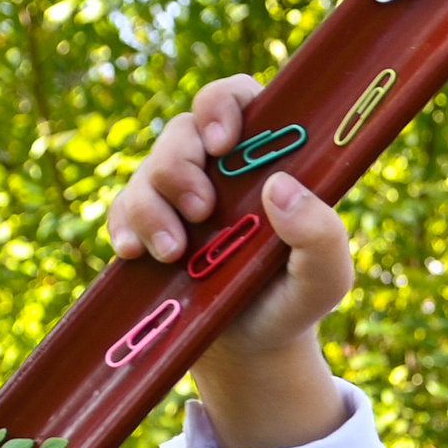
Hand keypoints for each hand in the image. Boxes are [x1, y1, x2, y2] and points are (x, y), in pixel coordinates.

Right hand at [104, 76, 351, 447]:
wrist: (251, 347)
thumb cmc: (294, 298)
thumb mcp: (324, 278)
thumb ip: (322, 236)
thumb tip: (281, 188)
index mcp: (264, 161)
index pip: (240, 100)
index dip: (224, 105)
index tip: (222, 142)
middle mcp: (218, 167)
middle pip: (184, 133)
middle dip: (182, 167)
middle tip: (201, 211)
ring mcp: (177, 193)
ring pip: (150, 171)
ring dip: (154, 208)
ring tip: (174, 254)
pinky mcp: (146, 224)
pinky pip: (122, 208)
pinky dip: (125, 228)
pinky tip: (133, 253)